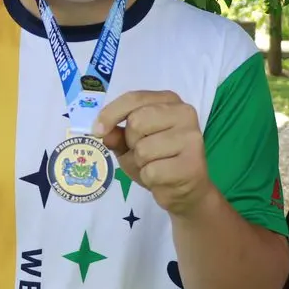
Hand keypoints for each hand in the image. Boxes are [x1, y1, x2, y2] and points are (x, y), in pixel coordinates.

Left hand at [94, 90, 212, 215]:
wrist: (185, 190)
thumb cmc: (157, 161)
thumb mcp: (131, 144)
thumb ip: (117, 135)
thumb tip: (103, 132)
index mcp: (169, 101)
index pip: (134, 99)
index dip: (110, 114)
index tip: (97, 131)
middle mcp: (184, 113)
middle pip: (137, 122)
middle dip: (131, 143)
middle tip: (143, 153)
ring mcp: (191, 137)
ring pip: (143, 149)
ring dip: (140, 164)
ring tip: (155, 166)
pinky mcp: (192, 163)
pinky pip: (152, 171)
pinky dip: (149, 179)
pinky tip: (163, 179)